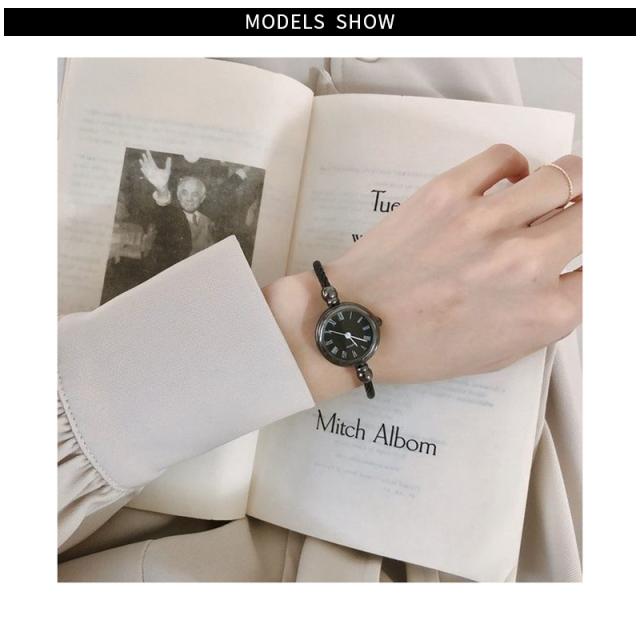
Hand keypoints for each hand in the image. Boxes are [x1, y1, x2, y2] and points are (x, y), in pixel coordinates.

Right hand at [139, 150, 170, 194]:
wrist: (163, 185)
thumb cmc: (165, 178)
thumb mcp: (167, 170)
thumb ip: (168, 164)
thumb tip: (169, 157)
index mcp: (155, 167)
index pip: (151, 159)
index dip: (149, 155)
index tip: (147, 150)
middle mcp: (151, 169)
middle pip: (147, 162)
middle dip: (145, 158)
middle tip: (143, 154)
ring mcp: (149, 173)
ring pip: (145, 167)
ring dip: (142, 164)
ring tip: (140, 159)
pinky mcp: (149, 177)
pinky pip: (145, 174)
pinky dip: (143, 171)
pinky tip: (141, 168)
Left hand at [263, 145, 581, 402]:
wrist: (358, 326)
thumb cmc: (422, 348)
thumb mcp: (499, 352)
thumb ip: (544, 315)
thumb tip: (566, 275)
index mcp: (546, 313)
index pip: (604, 268)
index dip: (593, 255)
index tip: (582, 247)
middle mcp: (528, 264)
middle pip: (594, 214)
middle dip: (588, 212)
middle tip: (575, 210)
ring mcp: (489, 223)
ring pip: (563, 174)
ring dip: (565, 180)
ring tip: (550, 188)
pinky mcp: (450, 193)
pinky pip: (505, 157)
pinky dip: (514, 165)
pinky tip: (508, 181)